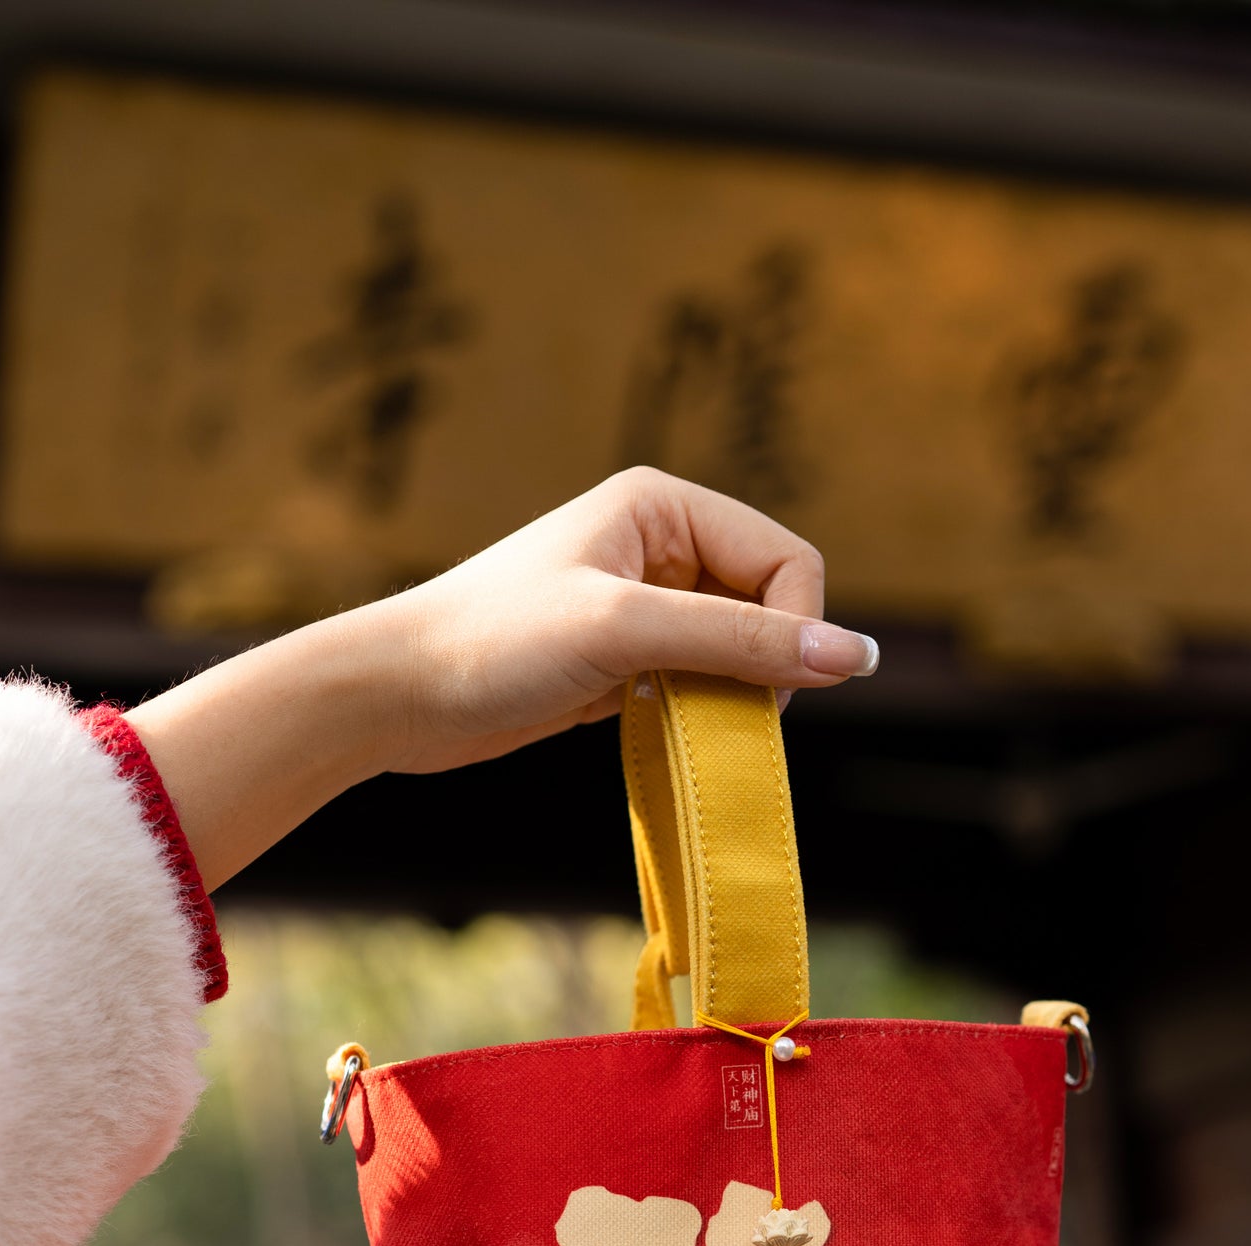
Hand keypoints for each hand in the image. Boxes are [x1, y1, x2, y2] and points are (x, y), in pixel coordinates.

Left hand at [386, 465, 877, 773]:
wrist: (396, 695)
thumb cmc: (493, 644)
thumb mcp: (625, 634)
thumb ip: (741, 643)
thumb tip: (855, 657)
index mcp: (663, 505)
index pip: (787, 562)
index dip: (794, 631)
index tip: (762, 696)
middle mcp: (659, 545)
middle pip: (770, 607)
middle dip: (763, 668)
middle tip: (725, 720)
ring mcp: (640, 605)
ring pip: (736, 654)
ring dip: (729, 698)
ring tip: (683, 726)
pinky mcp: (621, 661)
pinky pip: (697, 685)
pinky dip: (697, 716)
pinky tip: (659, 734)